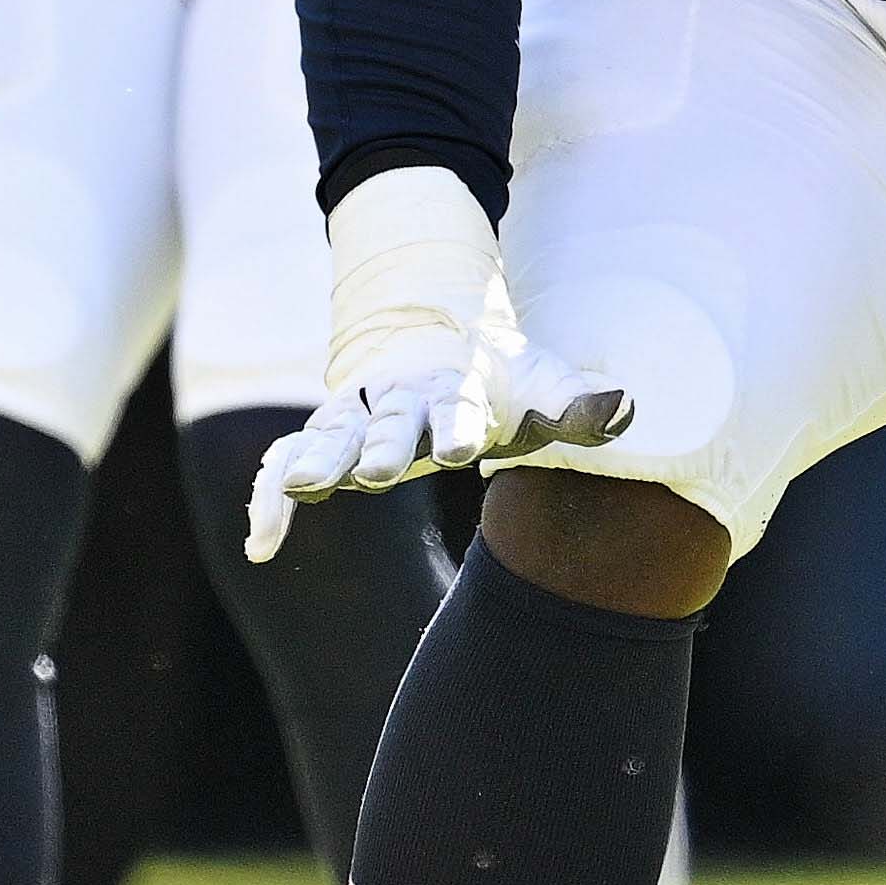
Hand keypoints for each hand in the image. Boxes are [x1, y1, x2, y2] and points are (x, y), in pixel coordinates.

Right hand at [250, 166, 632, 554]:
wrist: (435, 336)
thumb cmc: (494, 376)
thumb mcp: (537, 382)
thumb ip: (575, 401)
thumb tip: (625, 407)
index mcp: (451, 383)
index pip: (455, 404)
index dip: (455, 424)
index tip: (460, 448)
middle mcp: (395, 397)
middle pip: (384, 421)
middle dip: (379, 444)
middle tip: (374, 473)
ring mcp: (354, 417)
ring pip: (326, 436)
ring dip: (314, 464)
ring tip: (301, 494)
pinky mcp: (324, 438)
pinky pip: (283, 466)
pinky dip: (269, 500)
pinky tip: (260, 548)